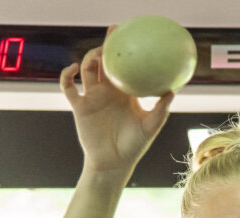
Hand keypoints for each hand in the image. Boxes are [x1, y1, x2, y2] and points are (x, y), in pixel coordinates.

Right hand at [59, 28, 174, 175]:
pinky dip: (66, 75)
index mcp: (124, 93)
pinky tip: (74, 68)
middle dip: (106, 45)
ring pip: (86, 70)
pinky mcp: (79, 107)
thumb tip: (172, 90)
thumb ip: (160, 109)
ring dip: (90, 58)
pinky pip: (68, 87)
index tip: (129, 34)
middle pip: (104, 62)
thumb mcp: (151, 126)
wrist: (113, 163)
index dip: (124, 50)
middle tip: (113, 32)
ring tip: (98, 55)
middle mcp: (107, 92)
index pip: (124, 66)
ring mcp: (92, 98)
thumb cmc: (134, 146)